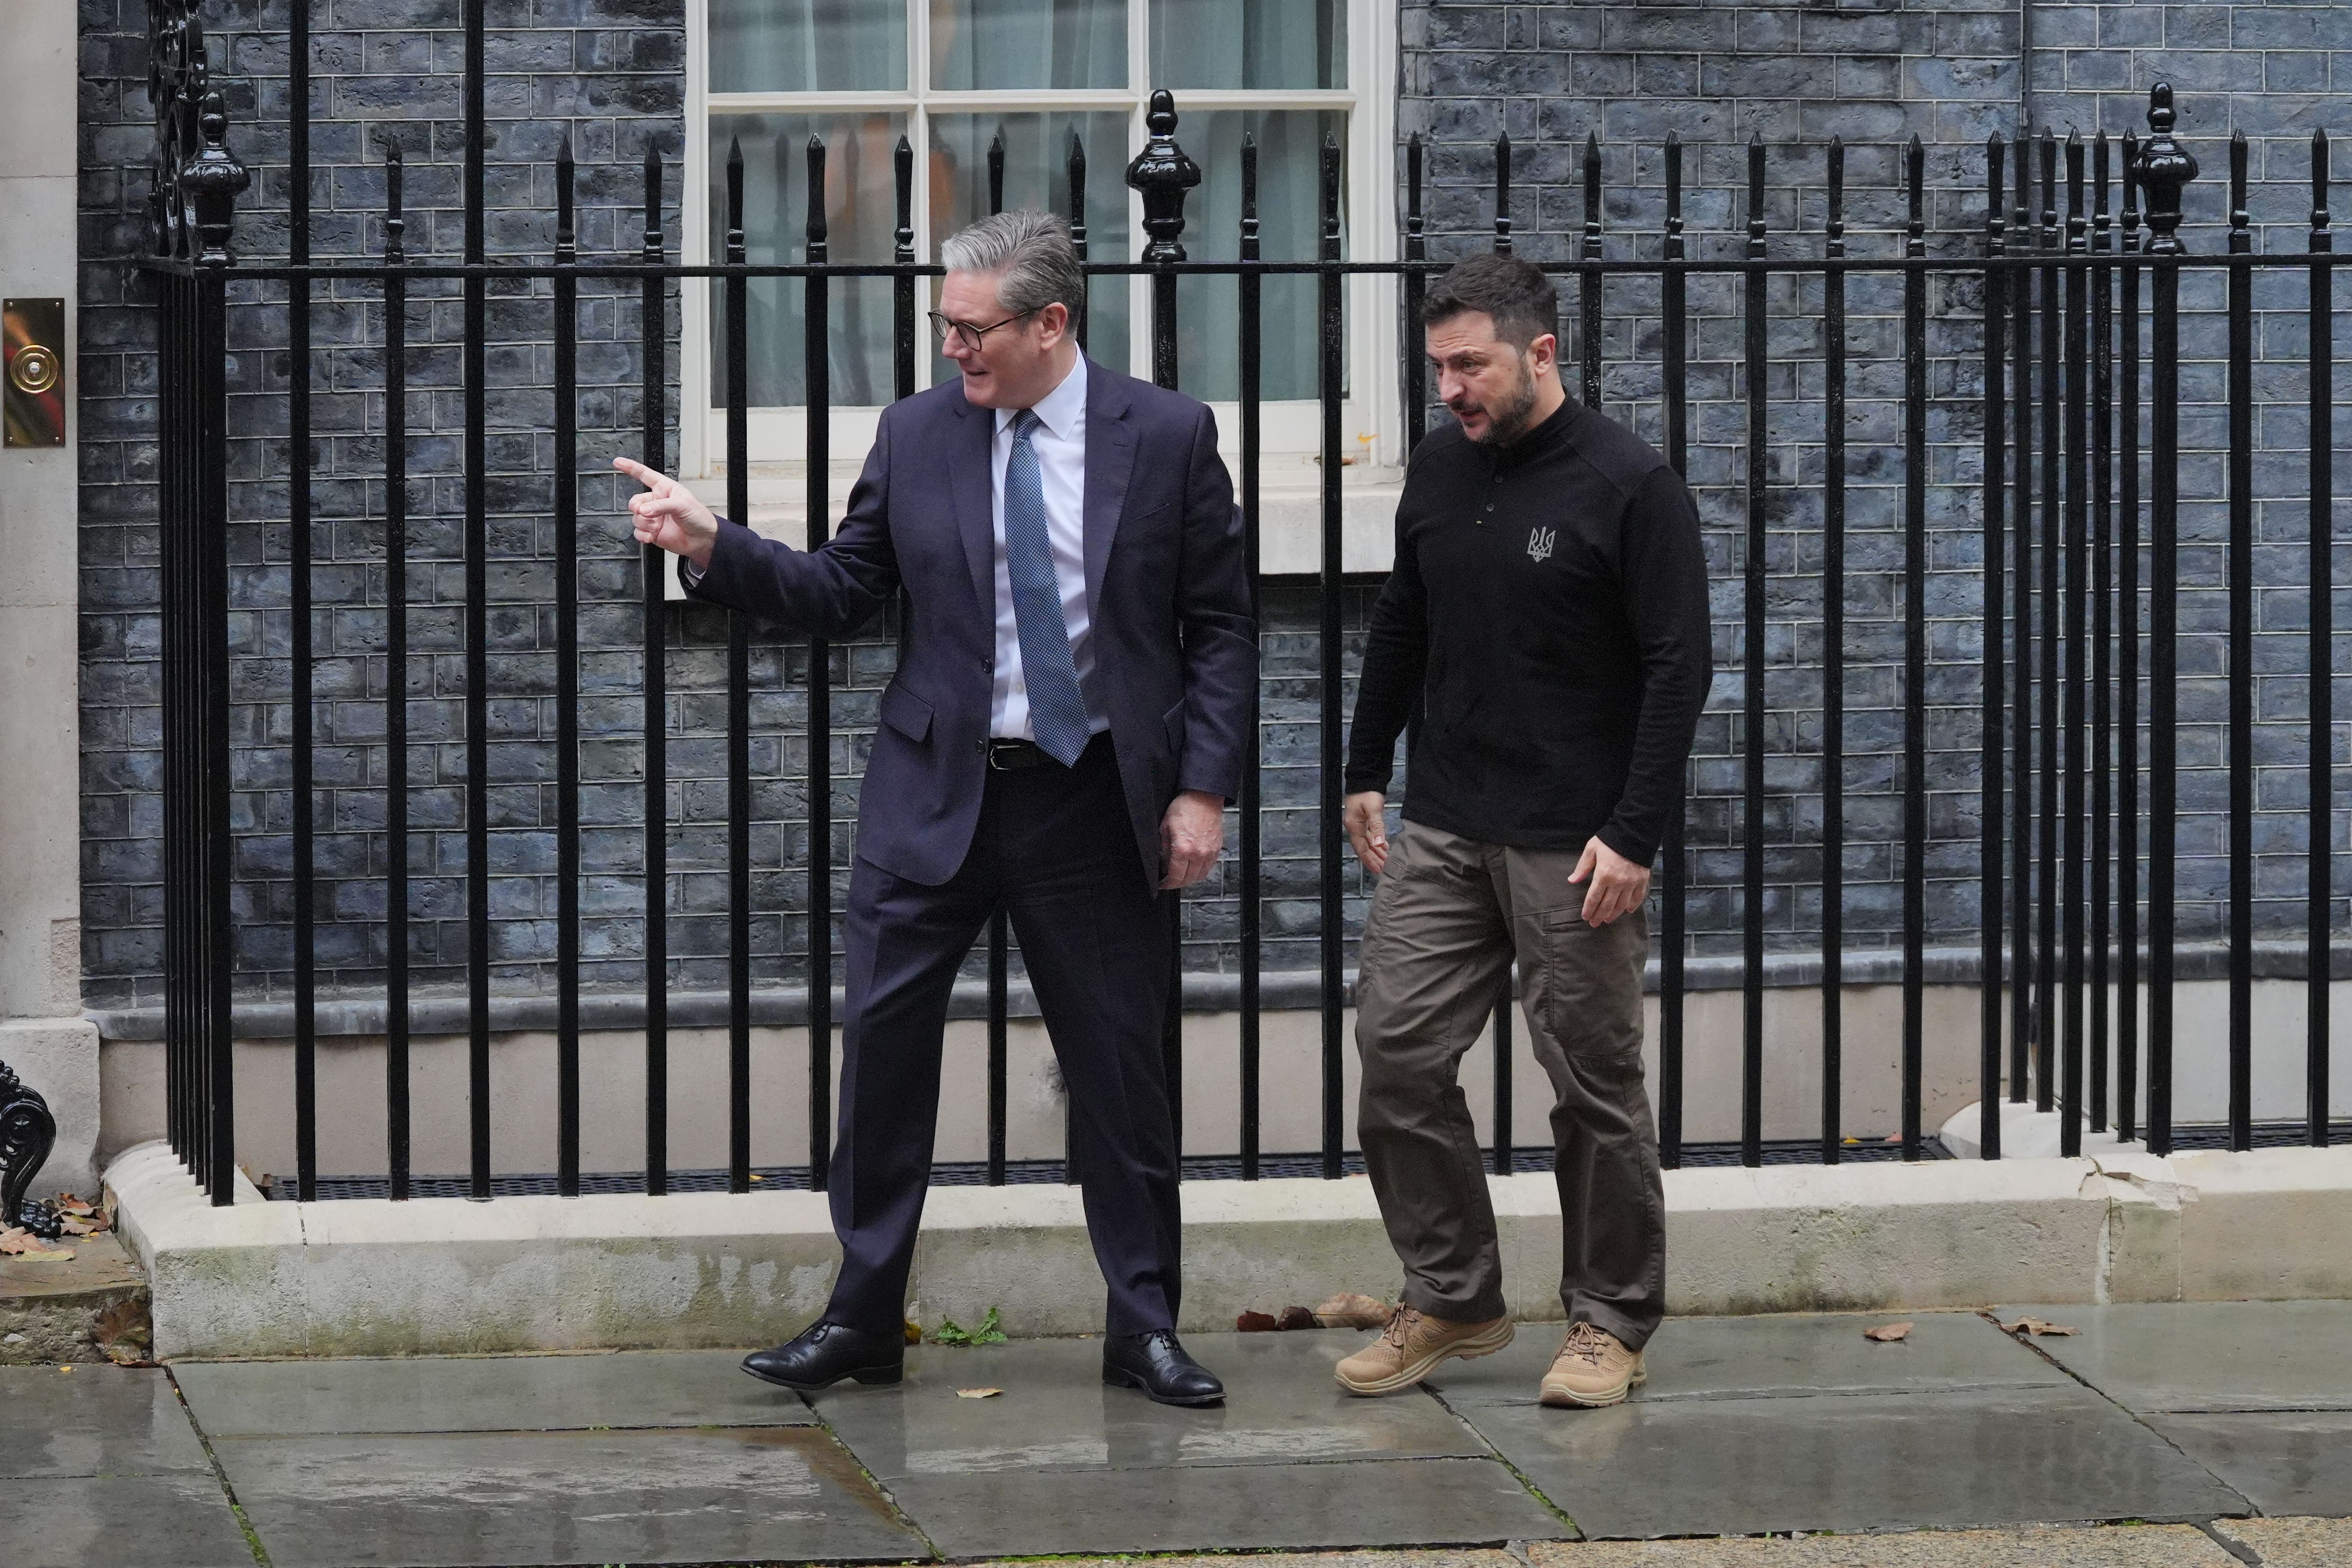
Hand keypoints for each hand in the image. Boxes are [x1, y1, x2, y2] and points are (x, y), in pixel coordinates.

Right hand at [614, 456, 719, 571]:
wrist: (703, 539)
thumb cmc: (698, 517)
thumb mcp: (682, 505)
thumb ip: (661, 506)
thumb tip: (644, 511)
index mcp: (664, 489)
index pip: (644, 475)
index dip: (630, 468)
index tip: (618, 462)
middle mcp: (656, 502)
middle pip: (635, 501)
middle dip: (636, 506)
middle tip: (643, 511)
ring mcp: (654, 518)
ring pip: (636, 518)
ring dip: (644, 523)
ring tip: (657, 527)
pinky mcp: (652, 532)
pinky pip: (638, 532)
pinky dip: (642, 535)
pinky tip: (651, 536)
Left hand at [1159, 790, 1224, 889]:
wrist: (1204, 796)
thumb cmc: (1185, 807)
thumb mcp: (1165, 826)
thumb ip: (1164, 849)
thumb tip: (1164, 863)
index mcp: (1183, 849)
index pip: (1175, 876)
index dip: (1167, 884)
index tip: (1163, 884)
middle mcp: (1199, 854)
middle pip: (1188, 880)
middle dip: (1177, 883)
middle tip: (1170, 881)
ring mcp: (1210, 852)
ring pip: (1200, 876)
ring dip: (1190, 879)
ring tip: (1181, 875)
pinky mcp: (1217, 849)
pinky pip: (1209, 867)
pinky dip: (1200, 871)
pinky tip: (1193, 866)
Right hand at [1343, 791, 1388, 874]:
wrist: (1365, 778)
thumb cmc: (1368, 792)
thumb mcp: (1373, 809)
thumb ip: (1377, 826)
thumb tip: (1379, 844)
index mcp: (1354, 826)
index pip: (1362, 849)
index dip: (1369, 861)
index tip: (1378, 870)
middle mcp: (1355, 827)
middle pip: (1364, 848)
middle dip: (1373, 859)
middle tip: (1384, 870)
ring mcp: (1359, 824)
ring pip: (1367, 843)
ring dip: (1376, 853)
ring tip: (1385, 862)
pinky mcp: (1364, 819)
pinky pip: (1370, 836)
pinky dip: (1376, 843)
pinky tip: (1383, 847)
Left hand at [1568, 836, 1650, 926]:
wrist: (1634, 832)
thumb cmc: (1610, 840)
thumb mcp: (1591, 849)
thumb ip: (1582, 867)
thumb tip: (1572, 880)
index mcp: (1603, 876)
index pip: (1594, 898)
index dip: (1589, 909)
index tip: (1585, 917)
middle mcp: (1618, 883)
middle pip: (1607, 905)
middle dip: (1599, 916)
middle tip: (1594, 924)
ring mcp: (1631, 883)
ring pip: (1622, 905)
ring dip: (1614, 914)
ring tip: (1608, 920)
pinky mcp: (1642, 881)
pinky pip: (1637, 898)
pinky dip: (1632, 906)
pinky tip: (1627, 911)